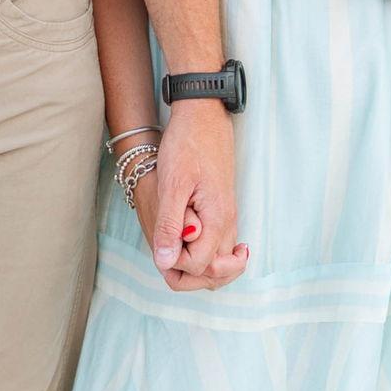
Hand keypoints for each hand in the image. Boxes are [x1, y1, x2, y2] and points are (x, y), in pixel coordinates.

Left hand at [146, 102, 242, 290]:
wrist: (203, 116)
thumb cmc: (186, 144)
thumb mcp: (173, 183)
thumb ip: (171, 224)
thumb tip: (165, 263)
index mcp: (217, 220)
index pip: (200, 267)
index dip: (176, 263)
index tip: (162, 242)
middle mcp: (228, 223)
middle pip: (216, 274)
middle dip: (188, 274)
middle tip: (166, 254)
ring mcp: (228, 218)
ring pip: (219, 263)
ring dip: (195, 266)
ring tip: (173, 250)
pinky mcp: (222, 210)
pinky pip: (219, 246)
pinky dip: (203, 253)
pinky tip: (183, 241)